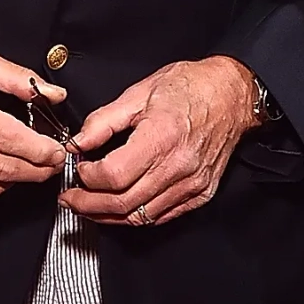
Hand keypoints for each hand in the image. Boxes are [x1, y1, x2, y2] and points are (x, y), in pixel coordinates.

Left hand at [61, 57, 257, 227]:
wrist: (232, 94)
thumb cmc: (192, 87)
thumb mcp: (139, 92)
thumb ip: (104, 121)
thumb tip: (78, 143)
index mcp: (162, 137)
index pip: (114, 175)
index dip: (88, 177)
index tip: (79, 169)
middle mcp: (179, 165)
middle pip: (123, 202)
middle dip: (88, 205)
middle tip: (71, 199)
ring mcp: (192, 183)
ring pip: (140, 216)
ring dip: (109, 215)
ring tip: (90, 206)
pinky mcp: (201, 193)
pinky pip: (161, 215)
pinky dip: (136, 215)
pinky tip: (121, 207)